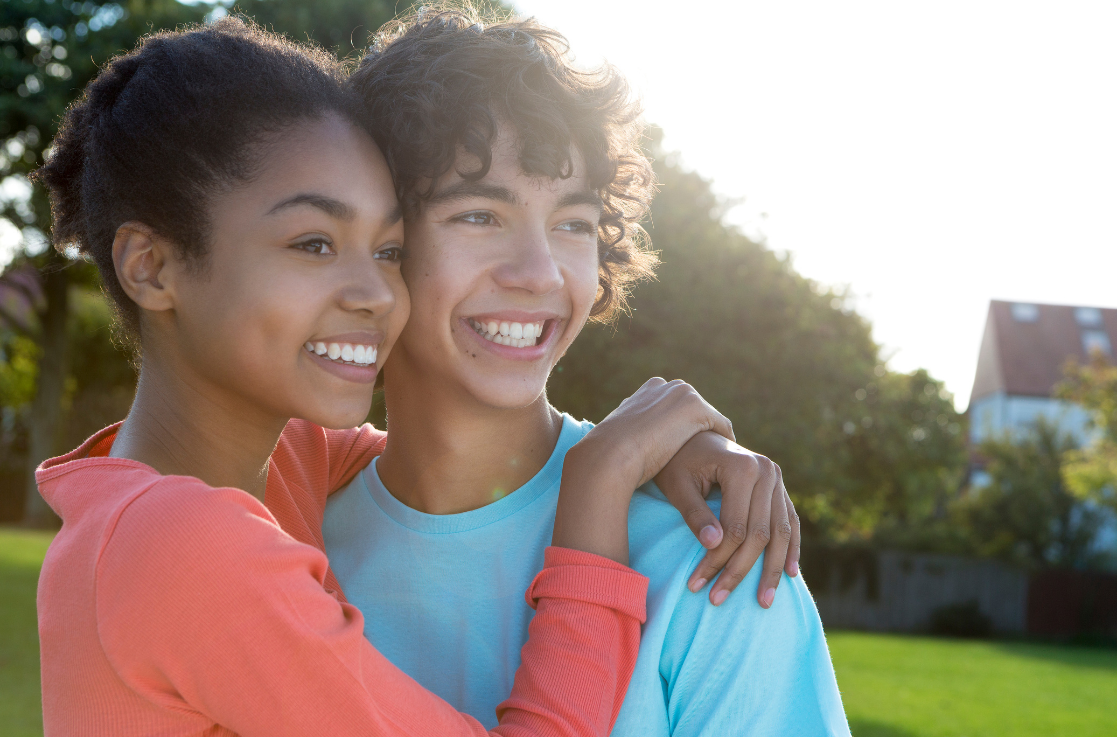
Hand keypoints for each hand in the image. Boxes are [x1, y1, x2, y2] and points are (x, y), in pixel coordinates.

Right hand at [553, 378, 733, 563]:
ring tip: (719, 457)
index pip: (675, 405)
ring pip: (708, 417)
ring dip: (713, 435)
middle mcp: (666, 385)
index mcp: (647, 390)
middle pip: (695, 408)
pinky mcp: (695, 408)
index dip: (681, 426)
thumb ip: (632, 430)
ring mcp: (682, 394)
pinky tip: (724, 457)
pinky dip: (724, 440)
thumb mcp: (620, 435)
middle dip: (700, 428)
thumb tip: (630, 439)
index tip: (687, 445)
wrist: (609, 454)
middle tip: (709, 453)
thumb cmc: (609, 453)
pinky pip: (720, 426)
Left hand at [654, 432, 799, 607]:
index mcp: (742, 467)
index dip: (717, 560)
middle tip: (719, 600)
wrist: (692, 437)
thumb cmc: (677, 462)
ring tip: (764, 602)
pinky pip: (790, 522)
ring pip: (781, 532)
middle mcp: (766, 471)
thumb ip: (695, 514)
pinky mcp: (779, 486)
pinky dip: (791, 548)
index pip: (736, 527)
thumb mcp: (677, 486)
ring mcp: (777, 478)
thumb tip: (714, 545)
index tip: (696, 585)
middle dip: (740, 571)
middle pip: (760, 534)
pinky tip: (790, 573)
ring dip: (772, 570)